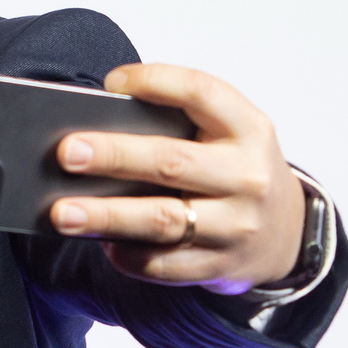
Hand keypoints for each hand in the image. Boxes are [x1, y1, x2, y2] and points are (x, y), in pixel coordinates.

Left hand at [48, 63, 304, 290]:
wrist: (285, 231)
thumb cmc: (236, 169)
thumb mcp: (228, 134)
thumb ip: (180, 122)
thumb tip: (98, 126)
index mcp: (249, 128)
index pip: (201, 92)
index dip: (155, 82)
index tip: (112, 81)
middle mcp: (247, 176)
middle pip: (171, 162)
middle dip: (114, 156)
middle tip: (66, 152)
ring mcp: (236, 226)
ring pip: (162, 220)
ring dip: (106, 216)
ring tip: (62, 212)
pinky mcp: (220, 266)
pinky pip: (164, 264)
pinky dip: (128, 254)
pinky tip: (101, 243)